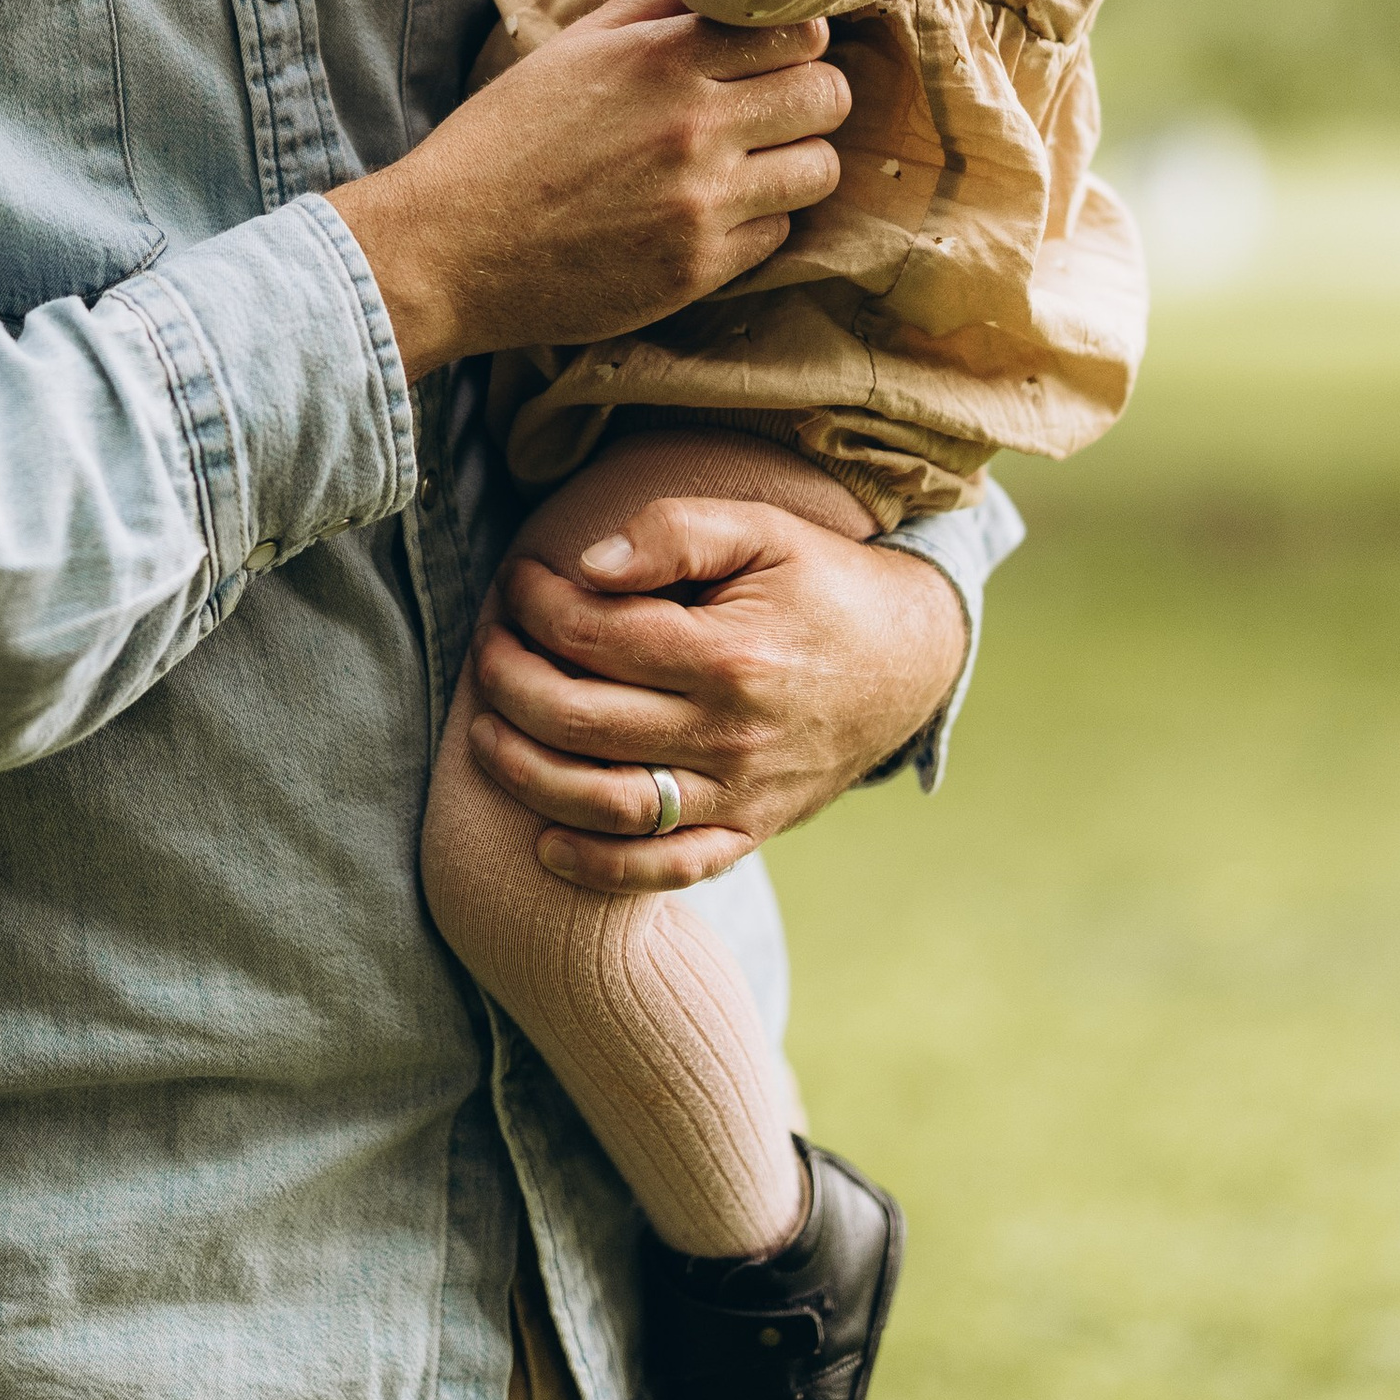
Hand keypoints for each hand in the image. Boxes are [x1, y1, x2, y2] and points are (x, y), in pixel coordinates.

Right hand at [326, 0, 845, 380]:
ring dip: (795, 163)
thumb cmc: (506, 139)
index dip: (796, 39)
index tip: (774, 55)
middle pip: (828, 95)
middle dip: (810, 97)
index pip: (800, 28)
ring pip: (820, 169)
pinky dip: (758, 222)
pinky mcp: (699, 269)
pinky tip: (711, 213)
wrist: (448, 247)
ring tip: (751, 165)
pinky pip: (780, 234)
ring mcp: (701, 202)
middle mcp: (693, 125)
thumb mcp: (573, 49)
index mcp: (663, 57)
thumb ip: (657, 8)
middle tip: (774, 110)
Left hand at [463, 495, 969, 891]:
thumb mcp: (762, 529)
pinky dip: (597, 868)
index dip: (534, 606)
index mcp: (730, 654)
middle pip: (581, 722)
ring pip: (606, 806)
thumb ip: (673, 533)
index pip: (592, 636)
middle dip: (509, 682)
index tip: (517, 582)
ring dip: (527, 774)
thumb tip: (586, 565)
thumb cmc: (824, 583)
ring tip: (486, 732)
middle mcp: (732, 735)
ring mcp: (740, 794)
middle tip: (488, 648)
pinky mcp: (749, 831)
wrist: (913, 659)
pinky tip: (544, 843)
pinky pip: (665, 870)